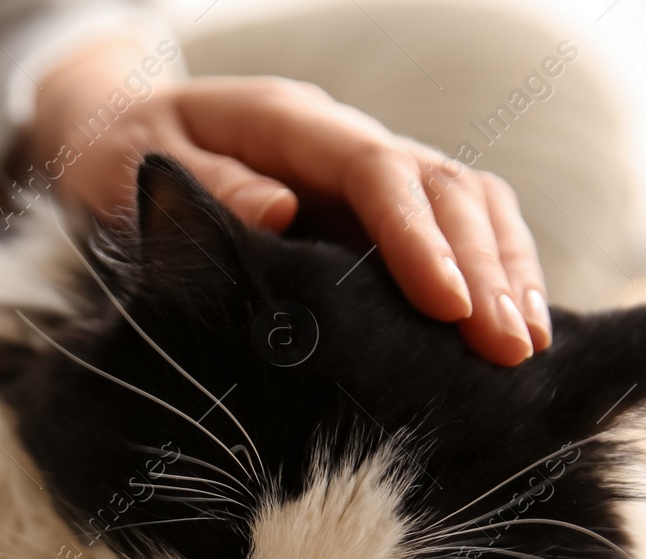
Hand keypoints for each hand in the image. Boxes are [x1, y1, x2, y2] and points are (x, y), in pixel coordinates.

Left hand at [28, 45, 549, 365]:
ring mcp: (363, 171)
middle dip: (485, 265)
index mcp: (286, 123)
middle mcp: (340, 139)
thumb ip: (205, 189)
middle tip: (510, 349)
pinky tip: (515, 325)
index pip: (376, 170)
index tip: (450, 306)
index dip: (419, 236)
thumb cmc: (117, 160)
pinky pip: (453, 228)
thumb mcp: (128, 170)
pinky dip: (493, 270)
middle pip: (440, 185)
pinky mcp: (373, 210)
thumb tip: (280, 211)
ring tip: (528, 345)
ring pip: (465, 201)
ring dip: (506, 268)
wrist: (117, 137)